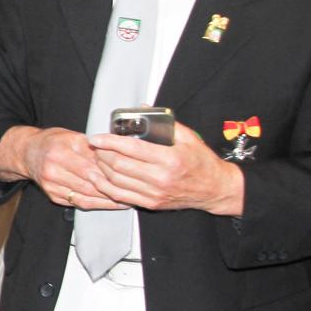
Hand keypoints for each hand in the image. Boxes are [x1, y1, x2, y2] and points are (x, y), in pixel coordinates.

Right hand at [21, 127, 124, 210]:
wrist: (28, 152)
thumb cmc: (52, 142)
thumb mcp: (71, 135)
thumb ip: (91, 146)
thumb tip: (114, 154)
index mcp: (61, 149)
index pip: (91, 164)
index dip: (110, 172)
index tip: (127, 176)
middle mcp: (54, 167)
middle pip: (89, 182)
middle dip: (112, 188)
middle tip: (130, 191)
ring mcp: (52, 183)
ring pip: (85, 196)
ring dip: (107, 199)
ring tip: (124, 199)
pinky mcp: (52, 195)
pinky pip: (78, 202)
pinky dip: (96, 204)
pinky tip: (108, 203)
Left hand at [87, 123, 244, 215]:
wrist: (214, 189)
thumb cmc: (201, 161)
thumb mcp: (188, 137)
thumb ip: (165, 122)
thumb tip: (142, 107)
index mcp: (169, 158)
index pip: (130, 148)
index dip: (108, 142)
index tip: (96, 137)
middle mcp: (160, 178)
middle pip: (119, 165)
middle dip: (101, 153)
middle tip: (95, 146)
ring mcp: (154, 193)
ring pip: (116, 181)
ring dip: (101, 168)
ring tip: (97, 158)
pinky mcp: (151, 203)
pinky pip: (121, 196)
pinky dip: (106, 187)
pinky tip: (99, 178)